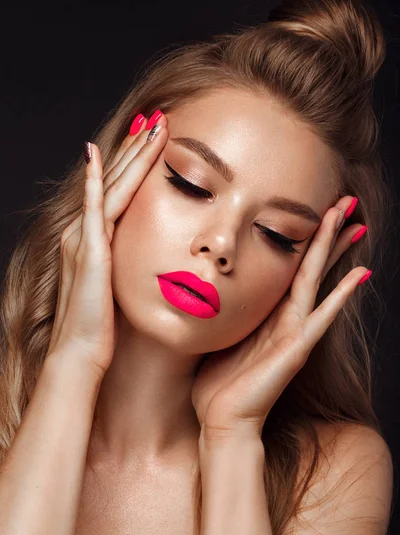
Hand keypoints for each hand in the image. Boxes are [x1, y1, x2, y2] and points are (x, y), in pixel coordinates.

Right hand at [46, 113, 168, 378]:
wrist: (81, 353)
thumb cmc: (103, 326)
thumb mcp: (121, 285)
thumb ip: (129, 262)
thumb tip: (152, 252)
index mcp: (95, 239)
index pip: (119, 190)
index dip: (137, 162)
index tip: (158, 139)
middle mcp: (84, 232)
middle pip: (114, 179)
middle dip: (136, 147)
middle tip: (157, 118)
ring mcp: (82, 240)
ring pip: (109, 186)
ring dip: (130, 155)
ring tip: (150, 126)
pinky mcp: (87, 252)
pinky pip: (92, 210)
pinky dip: (95, 182)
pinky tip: (97, 157)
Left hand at [191, 197, 369, 439]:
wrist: (223, 422)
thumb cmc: (217, 386)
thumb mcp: (216, 338)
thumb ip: (221, 314)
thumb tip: (202, 290)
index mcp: (266, 316)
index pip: (289, 271)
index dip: (303, 243)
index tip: (314, 214)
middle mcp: (285, 321)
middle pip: (309, 268)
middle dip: (326, 235)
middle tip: (344, 202)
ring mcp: (294, 334)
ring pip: (316, 281)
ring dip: (333, 250)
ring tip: (352, 221)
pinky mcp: (296, 350)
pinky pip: (321, 316)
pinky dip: (341, 296)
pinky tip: (361, 275)